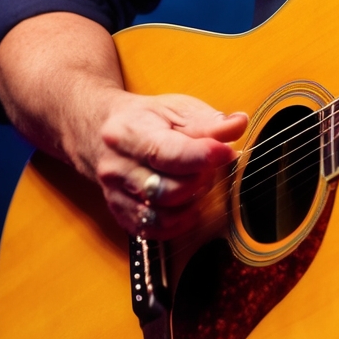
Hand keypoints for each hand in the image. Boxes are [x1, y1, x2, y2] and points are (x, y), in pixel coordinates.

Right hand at [86, 91, 246, 239]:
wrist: (100, 131)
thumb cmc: (144, 118)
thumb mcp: (176, 109)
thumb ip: (208, 121)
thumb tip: (238, 124)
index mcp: (129, 133)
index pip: (166, 153)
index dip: (201, 156)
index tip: (227, 152)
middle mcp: (117, 168)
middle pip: (167, 189)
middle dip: (200, 179)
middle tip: (212, 164)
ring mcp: (115, 194)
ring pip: (161, 215)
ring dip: (191, 202)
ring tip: (199, 181)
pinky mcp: (119, 213)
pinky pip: (153, 230)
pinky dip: (178, 223)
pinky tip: (188, 204)